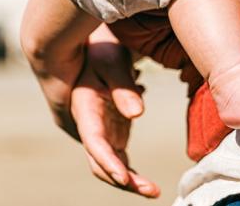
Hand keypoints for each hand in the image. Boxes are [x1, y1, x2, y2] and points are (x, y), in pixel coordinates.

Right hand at [71, 25, 159, 197]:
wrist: (95, 47)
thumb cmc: (104, 51)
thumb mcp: (112, 62)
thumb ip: (123, 87)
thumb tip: (138, 113)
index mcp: (85, 110)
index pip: (95, 143)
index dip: (109, 162)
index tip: (125, 179)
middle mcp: (88, 126)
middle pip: (101, 163)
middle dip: (124, 181)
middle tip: (152, 191)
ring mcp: (99, 132)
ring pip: (110, 165)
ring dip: (129, 181)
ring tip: (154, 191)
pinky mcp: (111, 132)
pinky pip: (119, 158)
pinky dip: (131, 172)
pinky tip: (149, 183)